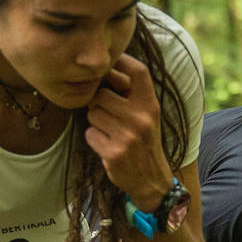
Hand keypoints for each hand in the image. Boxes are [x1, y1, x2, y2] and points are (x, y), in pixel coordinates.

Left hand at [84, 53, 174, 210]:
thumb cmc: (144, 142)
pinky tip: (107, 145)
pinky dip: (94, 139)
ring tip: (110, 131)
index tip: (109, 63)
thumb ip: (132, 94)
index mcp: (151, 106)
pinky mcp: (114, 153)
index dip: (121, 60)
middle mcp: (141, 119)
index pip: (138, 71)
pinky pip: (90, 134)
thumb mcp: (148, 116)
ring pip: (92, 113)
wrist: (152, 180)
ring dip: (95, 122)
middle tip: (108, 115)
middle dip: (98, 103)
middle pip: (102, 94)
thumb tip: (104, 69)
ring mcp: (128, 137)